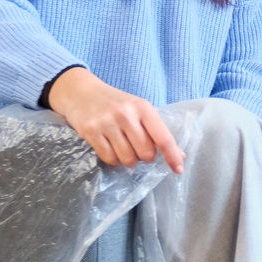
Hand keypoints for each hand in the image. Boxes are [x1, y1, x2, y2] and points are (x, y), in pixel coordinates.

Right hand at [46, 66, 185, 172]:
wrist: (81, 91)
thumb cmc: (116, 103)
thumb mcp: (139, 109)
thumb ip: (157, 130)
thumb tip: (180, 155)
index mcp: (143, 107)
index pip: (163, 137)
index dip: (172, 156)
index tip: (178, 169)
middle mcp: (126, 114)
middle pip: (145, 153)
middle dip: (145, 157)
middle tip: (138, 148)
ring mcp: (107, 123)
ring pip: (127, 159)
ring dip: (128, 159)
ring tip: (123, 147)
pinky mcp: (90, 132)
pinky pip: (109, 159)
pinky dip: (113, 159)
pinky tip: (111, 148)